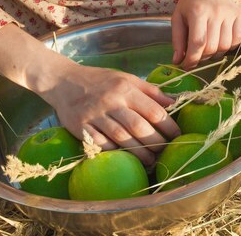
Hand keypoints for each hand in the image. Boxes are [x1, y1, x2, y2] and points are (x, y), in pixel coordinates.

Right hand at [47, 65, 179, 165]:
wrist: (63, 81)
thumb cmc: (100, 80)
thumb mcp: (127, 78)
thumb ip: (151, 91)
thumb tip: (174, 103)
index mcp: (126, 88)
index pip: (154, 110)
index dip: (169, 126)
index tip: (177, 136)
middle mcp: (111, 101)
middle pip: (139, 127)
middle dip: (156, 142)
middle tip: (165, 152)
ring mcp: (95, 115)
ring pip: (121, 138)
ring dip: (139, 153)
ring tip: (151, 161)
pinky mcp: (80, 127)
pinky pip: (100, 144)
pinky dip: (115, 152)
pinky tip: (125, 159)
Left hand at [171, 0, 240, 68]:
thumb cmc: (191, 2)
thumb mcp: (178, 17)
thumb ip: (177, 40)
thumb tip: (177, 61)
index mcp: (198, 11)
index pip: (198, 42)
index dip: (193, 58)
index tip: (187, 65)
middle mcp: (216, 12)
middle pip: (212, 46)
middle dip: (203, 57)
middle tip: (197, 55)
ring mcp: (230, 14)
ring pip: (225, 46)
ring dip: (216, 53)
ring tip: (208, 48)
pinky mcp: (240, 16)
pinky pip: (238, 39)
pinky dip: (229, 46)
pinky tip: (220, 41)